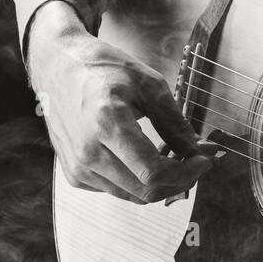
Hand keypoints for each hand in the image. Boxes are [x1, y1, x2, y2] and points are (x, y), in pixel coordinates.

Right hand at [27, 1, 215, 202]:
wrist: (58, 65)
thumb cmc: (103, 68)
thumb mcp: (148, 84)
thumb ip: (174, 123)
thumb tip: (198, 151)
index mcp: (106, 124)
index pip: (153, 173)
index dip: (186, 173)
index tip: (204, 160)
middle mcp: (87, 152)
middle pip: (145, 191)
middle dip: (179, 181)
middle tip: (195, 162)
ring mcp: (78, 167)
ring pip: (132, 195)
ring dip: (160, 183)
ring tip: (174, 158)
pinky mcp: (74, 174)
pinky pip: (116, 189)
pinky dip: (138, 182)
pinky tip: (147, 159)